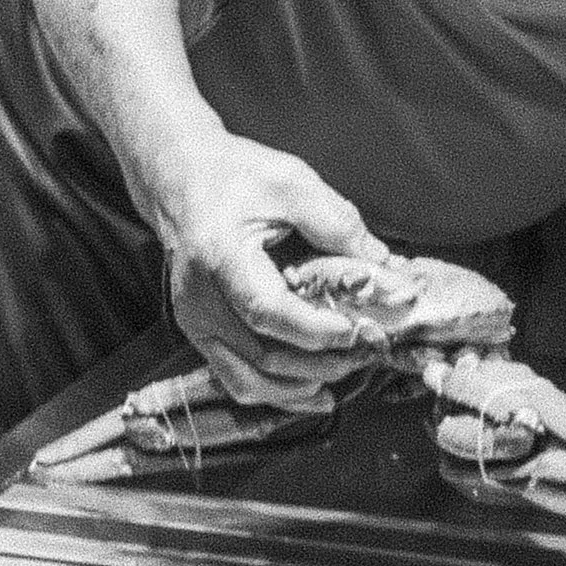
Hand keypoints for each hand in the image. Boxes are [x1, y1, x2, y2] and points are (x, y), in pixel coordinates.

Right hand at [157, 135, 389, 404]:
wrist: (180, 178)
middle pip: (263, 355)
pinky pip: (236, 377)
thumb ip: (339, 224)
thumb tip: (385, 266)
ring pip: (249, 380)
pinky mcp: (198, 331)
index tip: (358, 329)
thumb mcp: (292, 182)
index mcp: (219, 256)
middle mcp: (198, 298)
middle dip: (322, 362)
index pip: (268, 311)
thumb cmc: (235, 175)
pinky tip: (313, 389)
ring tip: (348, 371)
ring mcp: (194, 321)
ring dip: (302, 386)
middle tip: (368, 351)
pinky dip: (276, 391)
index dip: (316, 330)